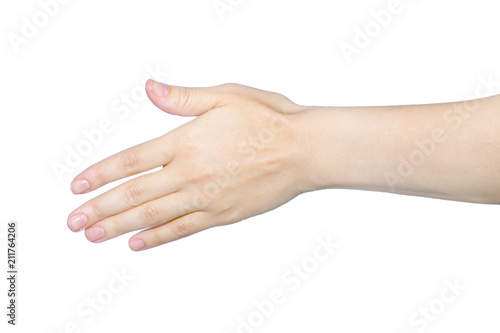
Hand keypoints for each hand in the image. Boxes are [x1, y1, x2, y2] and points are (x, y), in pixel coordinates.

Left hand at [68, 81, 309, 250]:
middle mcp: (191, 174)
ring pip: (154, 216)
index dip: (101, 174)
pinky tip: (137, 243)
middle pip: (135, 194)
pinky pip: (183, 229)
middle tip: (74, 221)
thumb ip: (183, 98)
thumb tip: (151, 90)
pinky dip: (158, 238)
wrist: (303, 150)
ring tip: (94, 235)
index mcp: (187, 142)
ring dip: (119, 226)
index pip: (132, 161)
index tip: (78, 186)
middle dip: (101, 208)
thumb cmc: (268, 119)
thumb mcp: (225, 96)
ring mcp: (206, 198)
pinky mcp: (222, 215)